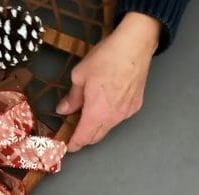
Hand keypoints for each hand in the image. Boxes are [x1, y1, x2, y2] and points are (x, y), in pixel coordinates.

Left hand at [56, 12, 161, 151]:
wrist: (135, 45)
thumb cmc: (107, 57)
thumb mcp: (80, 75)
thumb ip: (72, 97)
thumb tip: (63, 109)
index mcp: (96, 112)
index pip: (83, 138)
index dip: (74, 144)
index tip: (67, 145)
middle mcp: (113, 117)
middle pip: (96, 137)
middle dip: (84, 138)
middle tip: (74, 131)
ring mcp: (126, 113)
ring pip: (108, 128)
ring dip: (97, 127)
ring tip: (88, 115)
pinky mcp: (135, 106)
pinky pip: (119, 117)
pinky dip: (109, 116)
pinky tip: (106, 104)